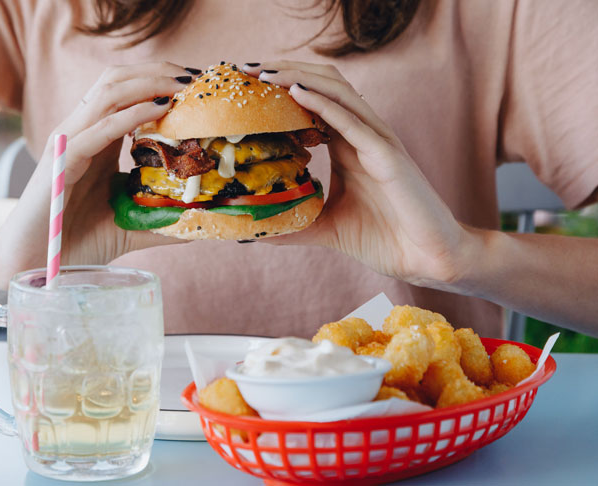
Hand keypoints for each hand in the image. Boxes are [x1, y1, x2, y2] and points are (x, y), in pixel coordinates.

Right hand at [0, 62, 192, 287]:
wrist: (31, 266)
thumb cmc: (76, 243)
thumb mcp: (130, 226)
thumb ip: (162, 219)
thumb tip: (202, 220)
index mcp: (97, 141)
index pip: (127, 93)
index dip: (160, 81)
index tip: (199, 86)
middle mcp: (82, 133)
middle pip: (118, 81)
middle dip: (158, 71)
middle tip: (196, 77)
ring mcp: (69, 143)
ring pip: (108, 93)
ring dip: (149, 82)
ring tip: (183, 85)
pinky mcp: (61, 161)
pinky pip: (100, 128)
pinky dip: (132, 114)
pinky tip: (161, 109)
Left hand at [243, 61, 479, 287]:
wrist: (426, 259)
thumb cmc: (384, 239)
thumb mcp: (325, 228)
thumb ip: (293, 225)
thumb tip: (253, 232)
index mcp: (348, 145)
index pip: (314, 100)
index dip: (282, 87)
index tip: (246, 86)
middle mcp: (362, 135)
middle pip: (323, 84)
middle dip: (285, 71)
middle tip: (247, 70)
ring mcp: (378, 142)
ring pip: (338, 93)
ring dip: (299, 78)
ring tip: (264, 74)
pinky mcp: (388, 158)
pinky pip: (353, 123)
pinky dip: (324, 105)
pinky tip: (297, 93)